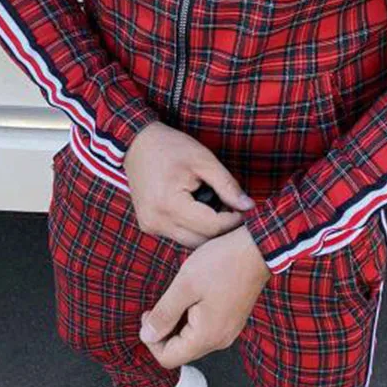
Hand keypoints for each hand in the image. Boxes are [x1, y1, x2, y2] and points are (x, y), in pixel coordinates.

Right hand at [123, 120, 254, 248]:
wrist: (137, 143)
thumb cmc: (171, 147)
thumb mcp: (204, 161)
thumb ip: (227, 186)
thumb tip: (249, 207)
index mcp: (169, 205)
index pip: (212, 226)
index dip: (234, 220)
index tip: (246, 209)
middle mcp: (156, 222)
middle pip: (201, 240)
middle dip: (222, 229)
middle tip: (234, 209)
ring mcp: (150, 226)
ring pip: (190, 242)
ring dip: (207, 231)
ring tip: (217, 208)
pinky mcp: (148, 226)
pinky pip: (179, 235)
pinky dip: (193, 228)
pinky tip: (200, 210)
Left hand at [138, 225, 271, 367]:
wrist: (257, 249)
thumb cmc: (222, 264)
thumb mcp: (184, 286)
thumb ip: (164, 314)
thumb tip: (146, 336)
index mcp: (206, 337)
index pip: (168, 358)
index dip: (151, 340)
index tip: (149, 313)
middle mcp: (220, 341)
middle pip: (180, 352)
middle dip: (163, 332)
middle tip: (159, 304)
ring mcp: (228, 332)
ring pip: (191, 341)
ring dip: (177, 325)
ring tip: (177, 297)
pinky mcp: (232, 321)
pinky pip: (204, 331)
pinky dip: (191, 320)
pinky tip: (191, 297)